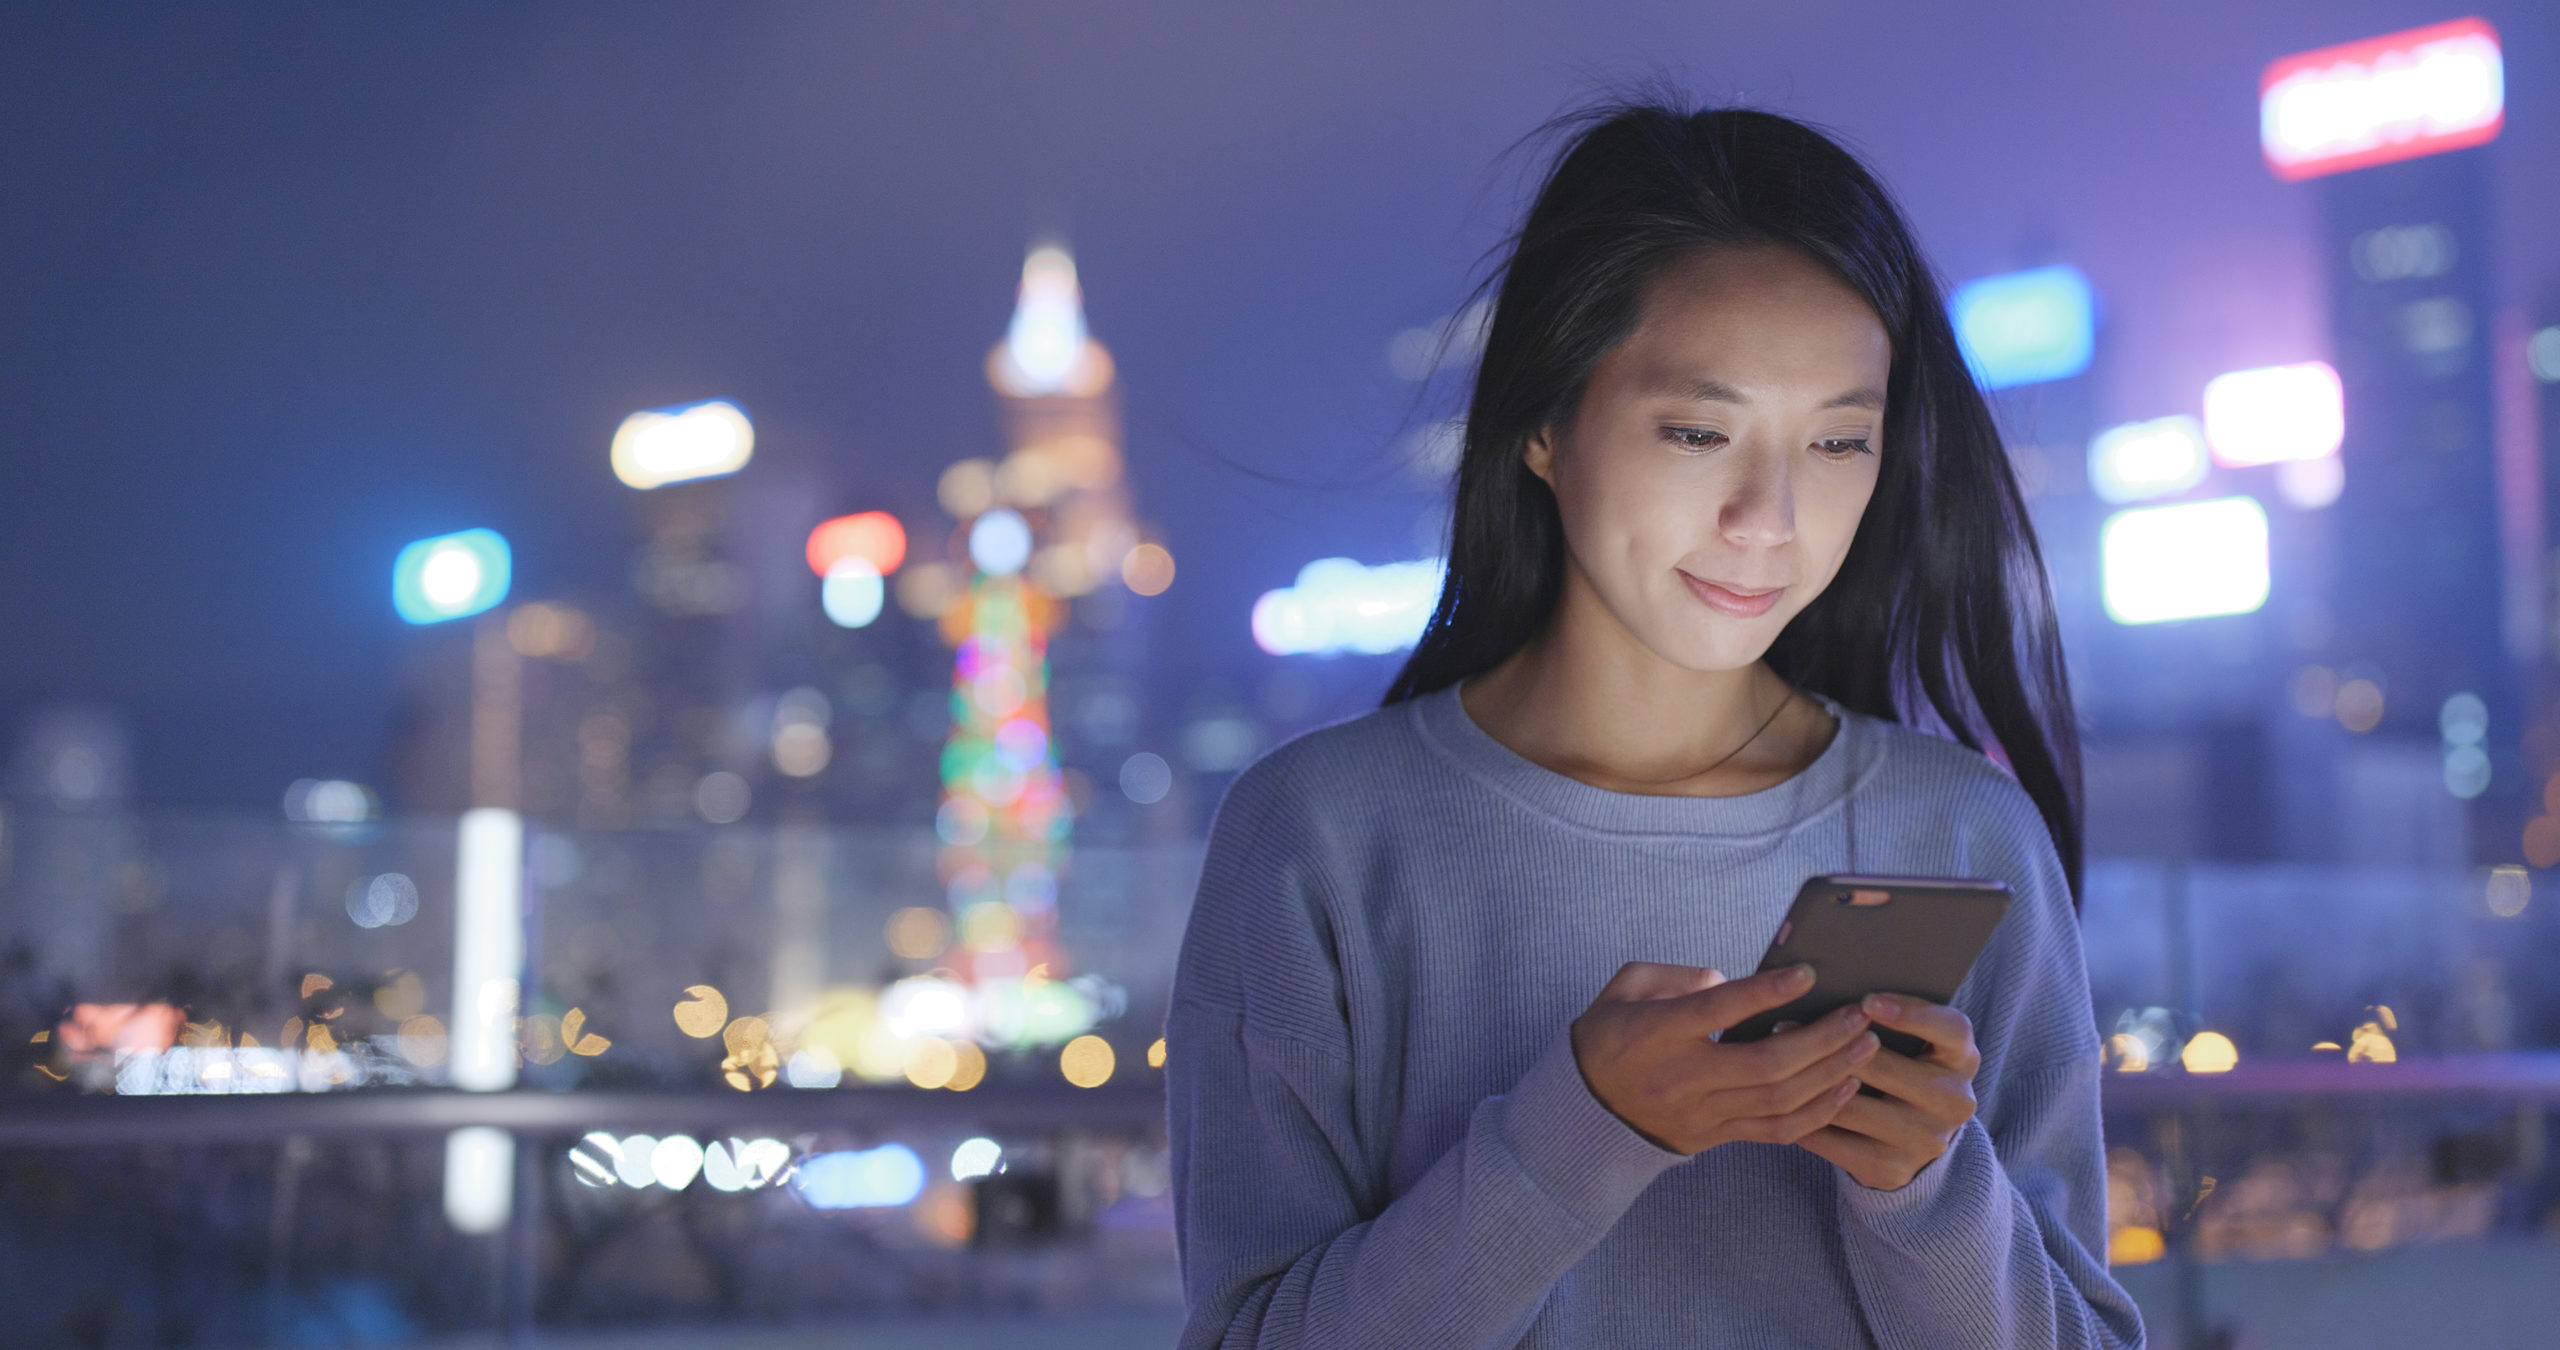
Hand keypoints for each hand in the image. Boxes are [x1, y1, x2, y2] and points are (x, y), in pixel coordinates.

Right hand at [1569, 961, 1880, 1154]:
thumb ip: (1677, 976)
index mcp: (1656, 1033)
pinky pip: (1776, 1131)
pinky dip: (1818, 1112)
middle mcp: (1682, 1077)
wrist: (1585, 1109)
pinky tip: (1844, 1088)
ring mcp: (1702, 1113)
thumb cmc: (1610, 1035)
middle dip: (1822, 1038)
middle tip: (1858, 1015)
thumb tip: (1729, 981)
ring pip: (1779, 1100)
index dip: (1767, 992)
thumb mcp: (1626, 989)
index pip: (1719, 1011)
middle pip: (1766, 1063)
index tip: (1807, 973)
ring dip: (1831, 1073)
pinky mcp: (1716, 1136)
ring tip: (1865, 1046)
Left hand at [1796, 993, 1979, 1190]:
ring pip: (1854, 1107)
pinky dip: (1806, 1122)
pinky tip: (1779, 1104)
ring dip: (1809, 1084)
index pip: (1950, 1030)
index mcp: (1962, 1058)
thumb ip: (1883, 1020)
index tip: (1866, 1001)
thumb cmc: (1901, 1068)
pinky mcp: (1894, 1169)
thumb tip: (1827, 995)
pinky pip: (1837, 1143)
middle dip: (1832, 1046)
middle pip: (1888, 1070)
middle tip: (1784, 1024)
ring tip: (1772, 1062)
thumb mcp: (1910, 1042)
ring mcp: (1926, 1140)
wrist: (1911, 1136)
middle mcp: (1953, 1101)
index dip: (1912, 1014)